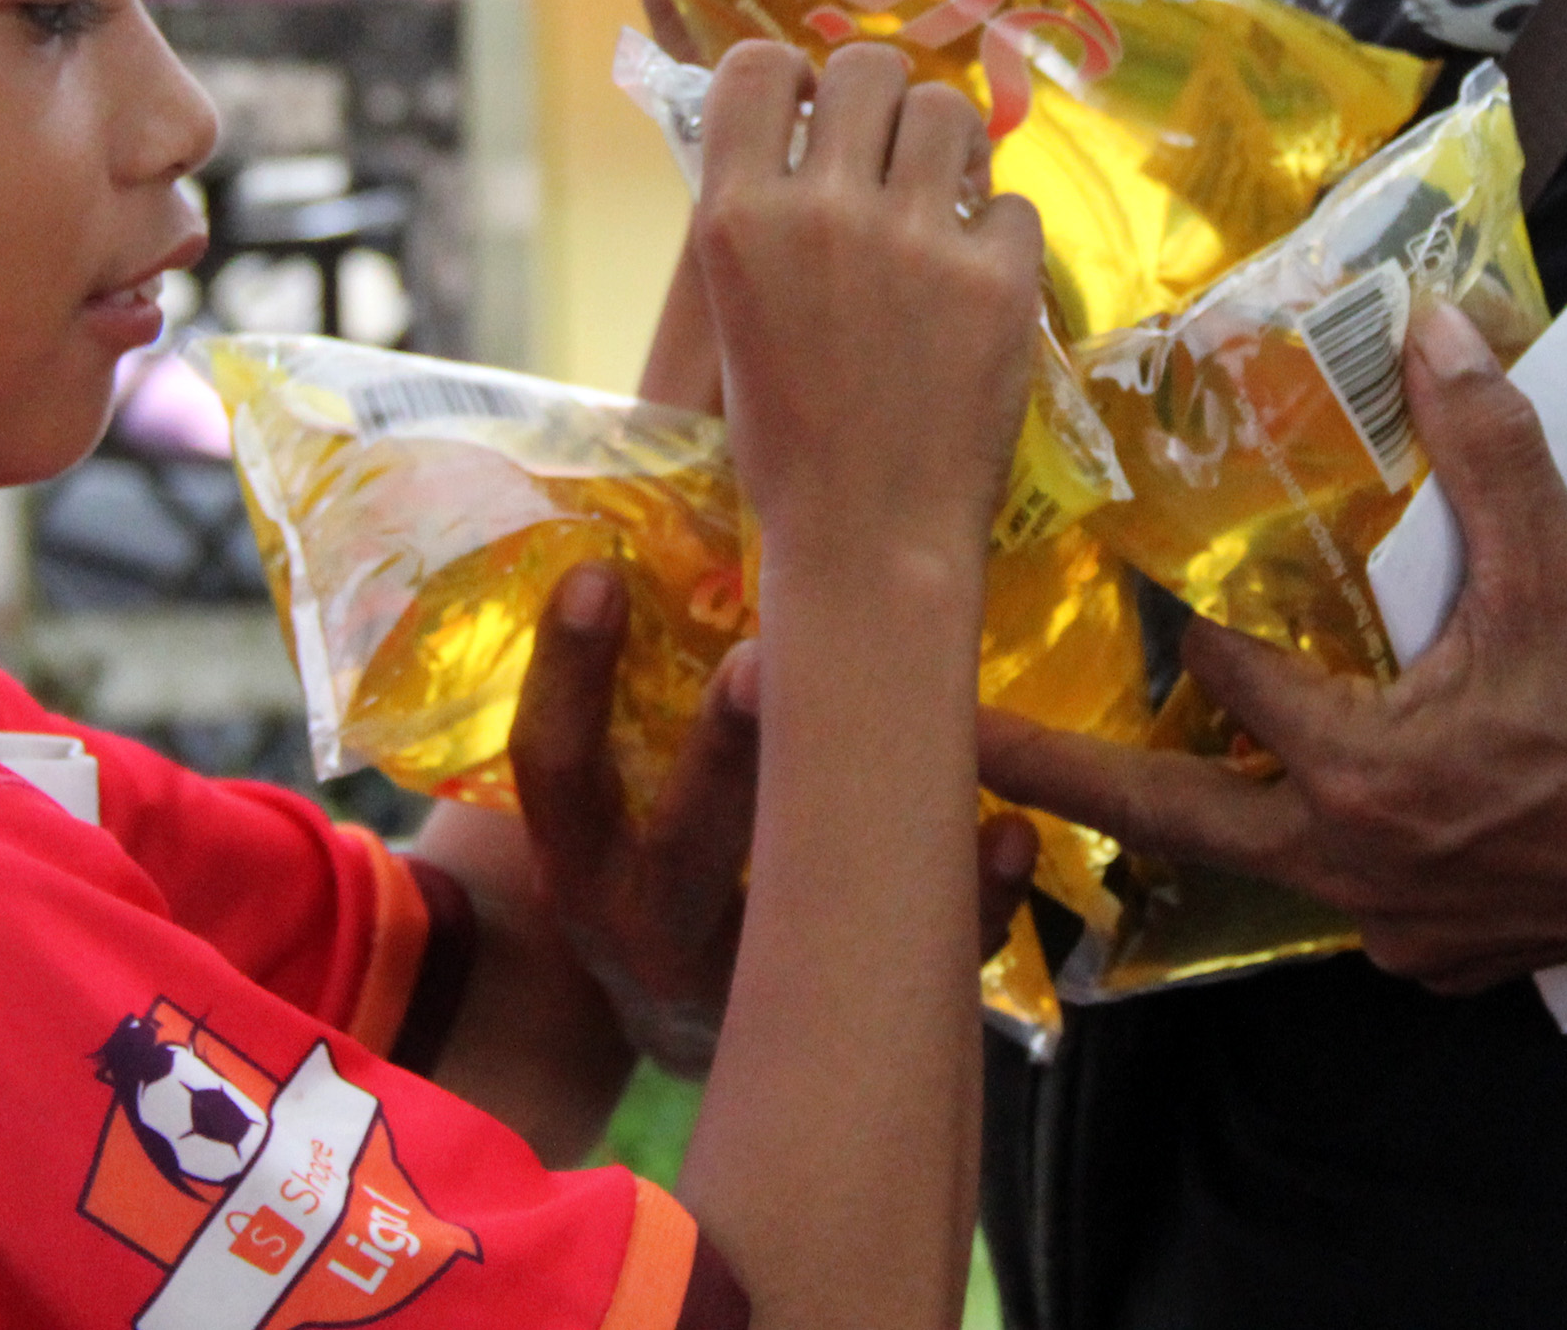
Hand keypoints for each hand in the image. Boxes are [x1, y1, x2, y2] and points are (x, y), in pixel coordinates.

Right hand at [511, 561, 1041, 1073]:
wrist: (693, 1039)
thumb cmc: (651, 874)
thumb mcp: (611, 814)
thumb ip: (623, 704)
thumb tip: (653, 528)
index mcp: (587, 868)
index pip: (555, 771)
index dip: (567, 676)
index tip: (599, 572)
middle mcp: (657, 933)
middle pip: (684, 846)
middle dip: (722, 755)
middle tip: (762, 661)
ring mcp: (757, 988)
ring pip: (808, 911)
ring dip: (860, 827)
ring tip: (921, 735)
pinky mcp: (849, 1010)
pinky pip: (917, 958)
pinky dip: (972, 897)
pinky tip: (1011, 830)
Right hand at [691, 40, 1037, 556]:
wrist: (869, 537)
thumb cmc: (788, 437)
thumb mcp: (736, 311)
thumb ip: (762, 216)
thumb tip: (800, 130)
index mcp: (737, 218)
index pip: (757, 66)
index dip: (792, 78)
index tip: (812, 113)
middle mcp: (823, 211)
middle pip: (869, 65)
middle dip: (884, 101)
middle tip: (890, 155)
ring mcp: (916, 242)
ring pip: (950, 111)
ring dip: (950, 147)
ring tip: (942, 200)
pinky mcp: (999, 278)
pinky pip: (1012, 204)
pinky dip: (1000, 237)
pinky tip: (977, 285)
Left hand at [976, 305, 1566, 991]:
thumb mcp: (1564, 564)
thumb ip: (1486, 443)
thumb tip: (1435, 328)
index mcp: (1361, 775)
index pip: (1231, 688)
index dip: (1193, 627)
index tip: (1129, 581)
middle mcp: (1352, 871)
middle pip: (1174, 822)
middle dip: (1066, 779)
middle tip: (962, 749)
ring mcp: (1396, 930)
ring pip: (1261, 870)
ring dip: (1206, 817)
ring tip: (1129, 774)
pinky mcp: (1444, 957)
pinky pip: (1349, 904)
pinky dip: (1324, 855)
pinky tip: (1333, 814)